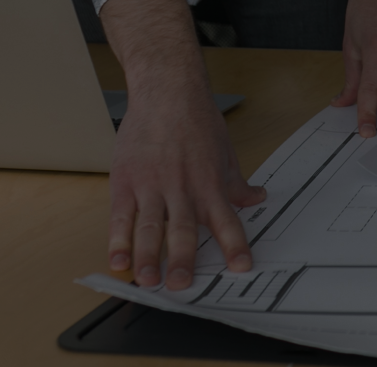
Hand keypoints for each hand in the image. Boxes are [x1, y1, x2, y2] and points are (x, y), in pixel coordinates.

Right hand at [98, 0, 264, 289]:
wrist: (167, 91)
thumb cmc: (197, 121)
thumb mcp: (225, 152)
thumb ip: (237, 182)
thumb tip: (258, 200)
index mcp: (209, 184)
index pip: (226, 221)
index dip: (234, 245)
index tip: (241, 267)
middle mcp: (182, 187)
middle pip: (183, 229)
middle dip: (182, 259)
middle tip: (181, 285)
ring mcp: (152, 185)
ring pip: (150, 226)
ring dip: (148, 255)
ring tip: (148, 281)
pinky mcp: (126, 180)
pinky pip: (121, 215)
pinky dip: (118, 240)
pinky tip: (117, 260)